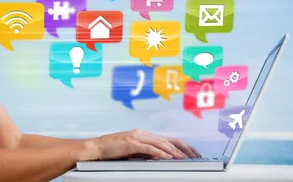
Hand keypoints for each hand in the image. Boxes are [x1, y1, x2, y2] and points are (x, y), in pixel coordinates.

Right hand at [85, 129, 201, 160]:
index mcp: (144, 135)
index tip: (193, 153)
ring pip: (161, 143)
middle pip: (169, 139)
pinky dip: (160, 153)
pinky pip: (149, 148)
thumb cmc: (112, 151)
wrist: (97, 148)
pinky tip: (168, 157)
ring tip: (184, 159)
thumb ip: (146, 153)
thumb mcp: (133, 152)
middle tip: (195, 156)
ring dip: (174, 152)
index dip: (182, 146)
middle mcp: (143, 133)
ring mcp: (137, 137)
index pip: (168, 139)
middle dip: (184, 148)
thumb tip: (160, 158)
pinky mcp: (131, 143)